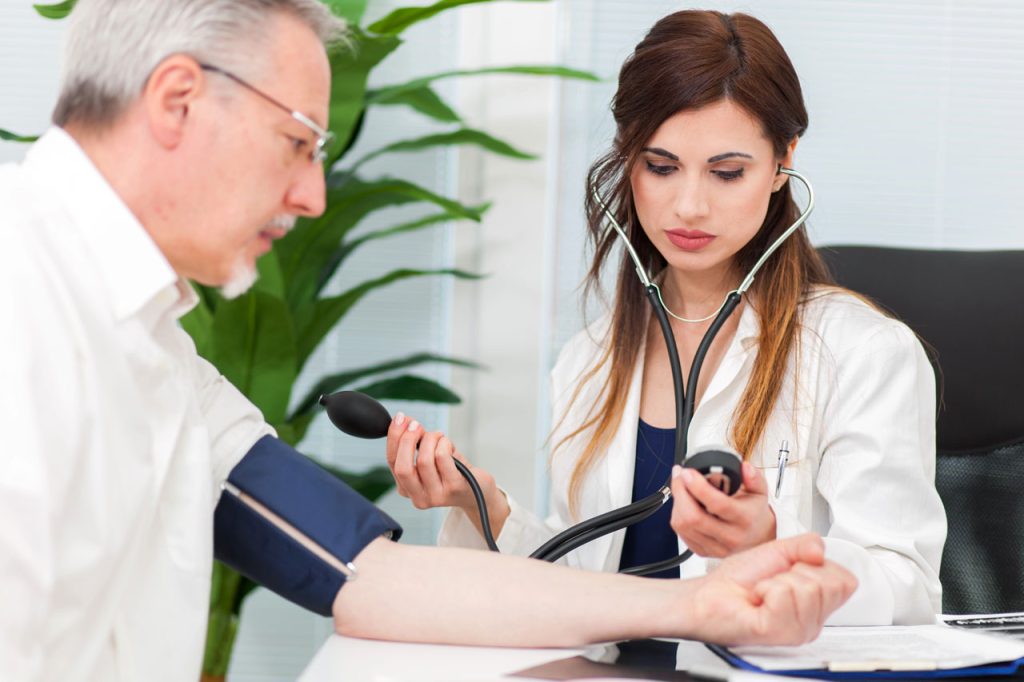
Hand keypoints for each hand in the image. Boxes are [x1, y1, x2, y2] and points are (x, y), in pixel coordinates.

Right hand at [386, 413, 509, 535]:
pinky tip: (449, 445)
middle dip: (407, 439)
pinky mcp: (454, 488)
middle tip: (417, 425)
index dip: (394, 436)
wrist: (479, 491)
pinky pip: (442, 457)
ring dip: (431, 439)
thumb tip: (404, 421)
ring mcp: (436, 496)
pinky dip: (444, 443)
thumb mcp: (429, 458)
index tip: (400, 418)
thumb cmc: (452, 471)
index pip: (392, 461)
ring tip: (439, 436)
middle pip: (402, 466)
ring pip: (424, 460)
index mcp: (406, 489)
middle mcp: (418, 497)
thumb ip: (414, 443)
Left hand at [670, 461, 775, 556]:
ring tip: (681, 486)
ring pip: (683, 525)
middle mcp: (730, 536)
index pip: (719, 505)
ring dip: (677, 502)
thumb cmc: (754, 514)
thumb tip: (744, 467)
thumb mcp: (760, 492)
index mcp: (745, 519)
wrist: (757, 539)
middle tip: (680, 475)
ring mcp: (715, 547)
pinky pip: (680, 532)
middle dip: (680, 492)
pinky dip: (677, 514)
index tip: (688, 473)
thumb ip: (754, 478)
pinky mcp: (702, 551)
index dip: (699, 487)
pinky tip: (684, 503)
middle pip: (694, 517)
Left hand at [677, 533, 856, 645]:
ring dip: (778, 581)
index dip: (818, 565)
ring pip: (808, 589)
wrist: (709, 594)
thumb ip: (806, 544)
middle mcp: (812, 620)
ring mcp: (798, 629)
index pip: (846, 580)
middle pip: (831, 584)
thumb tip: (821, 549)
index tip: (793, 569)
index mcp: (817, 601)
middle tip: (775, 580)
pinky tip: (758, 600)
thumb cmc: (740, 578)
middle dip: (797, 571)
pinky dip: (766, 589)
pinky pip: (784, 596)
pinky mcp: (779, 632)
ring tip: (765, 591)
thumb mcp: (779, 551)